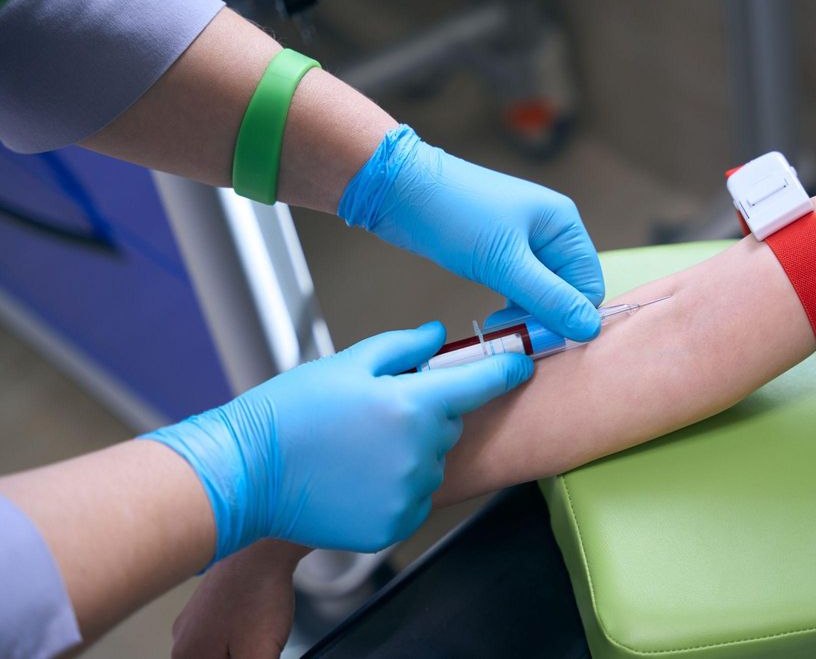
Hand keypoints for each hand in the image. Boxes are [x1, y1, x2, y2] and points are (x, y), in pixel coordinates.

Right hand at [143, 322, 532, 562]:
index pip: (481, 384)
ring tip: (359, 447)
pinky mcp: (393, 526)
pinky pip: (413, 498)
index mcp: (414, 406)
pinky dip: (396, 487)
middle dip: (428, 413)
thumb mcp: (348, 362)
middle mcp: (421, 453)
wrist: (247, 472)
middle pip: (450, 425)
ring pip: (432, 463)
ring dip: (411, 453)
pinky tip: (357, 476)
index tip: (521, 362)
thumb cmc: (292, 413)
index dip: (506, 369)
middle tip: (379, 410)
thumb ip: (404, 347)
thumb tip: (439, 336)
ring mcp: (409, 494)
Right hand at [172, 540, 304, 658]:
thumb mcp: (259, 654)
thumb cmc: (259, 593)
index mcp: (189, 658)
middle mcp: (182, 639)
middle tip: (258, 647)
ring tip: (262, 633)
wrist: (266, 541)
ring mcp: (193, 617)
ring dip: (240, 652)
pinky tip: (260, 622)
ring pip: (217, 652)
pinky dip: (241, 636)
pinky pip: (223, 631)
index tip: (252, 653)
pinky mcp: (209, 602)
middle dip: (240, 657)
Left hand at [339, 124, 605, 341]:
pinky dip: (512, 307)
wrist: (399, 190)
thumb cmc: (455, 215)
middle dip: (545, 318)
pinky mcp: (500, 253)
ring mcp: (525, 242)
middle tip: (511, 335)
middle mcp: (550, 232)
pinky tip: (493, 318)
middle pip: (567, 291)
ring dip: (526, 316)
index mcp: (563, 225)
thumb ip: (549, 297)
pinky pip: (521, 289)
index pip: (588, 286)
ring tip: (497, 327)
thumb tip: (590, 329)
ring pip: (543, 294)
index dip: (570, 317)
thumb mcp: (505, 262)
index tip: (539, 338)